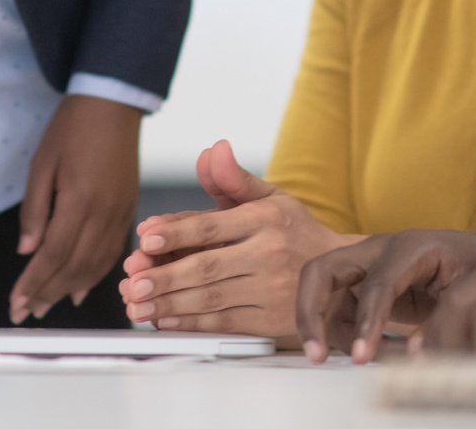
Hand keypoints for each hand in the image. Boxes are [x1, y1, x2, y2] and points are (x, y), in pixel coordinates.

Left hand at [9, 95, 140, 322]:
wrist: (112, 104)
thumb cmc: (72, 128)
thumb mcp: (42, 163)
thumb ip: (35, 210)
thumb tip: (27, 251)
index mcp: (80, 199)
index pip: (54, 253)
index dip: (34, 282)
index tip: (16, 302)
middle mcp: (105, 213)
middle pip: (75, 266)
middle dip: (48, 293)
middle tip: (25, 313)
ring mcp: (121, 214)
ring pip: (96, 265)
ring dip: (69, 290)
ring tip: (46, 306)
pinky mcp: (130, 211)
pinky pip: (112, 253)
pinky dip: (95, 275)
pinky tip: (79, 289)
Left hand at [116, 137, 355, 338]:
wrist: (343, 280)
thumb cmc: (295, 234)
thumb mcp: (271, 198)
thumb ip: (233, 180)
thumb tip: (213, 150)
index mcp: (265, 219)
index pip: (212, 225)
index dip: (176, 232)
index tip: (145, 238)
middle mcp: (269, 255)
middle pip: (206, 267)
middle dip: (164, 276)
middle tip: (131, 281)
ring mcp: (271, 291)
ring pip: (211, 299)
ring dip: (170, 304)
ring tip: (137, 305)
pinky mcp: (271, 321)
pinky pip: (224, 323)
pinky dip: (191, 324)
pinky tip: (166, 320)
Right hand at [294, 229, 475, 363]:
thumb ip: (447, 320)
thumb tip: (414, 352)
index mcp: (411, 246)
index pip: (376, 284)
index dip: (366, 323)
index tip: (361, 357)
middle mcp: (380, 250)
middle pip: (323, 271)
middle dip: (311, 311)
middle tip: (314, 353)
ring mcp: (369, 266)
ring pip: (324, 292)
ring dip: (326, 327)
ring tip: (352, 358)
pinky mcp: (367, 286)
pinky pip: (339, 309)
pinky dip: (343, 333)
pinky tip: (368, 351)